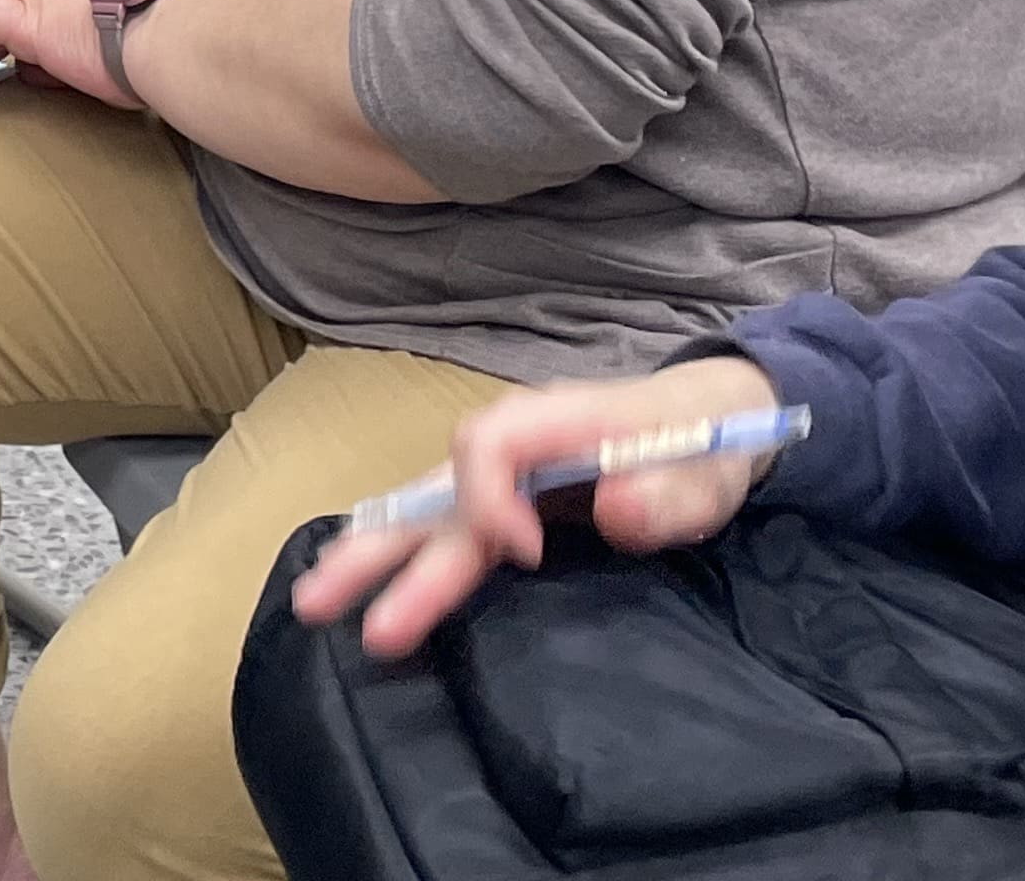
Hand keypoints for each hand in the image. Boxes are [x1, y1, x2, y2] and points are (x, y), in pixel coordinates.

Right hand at [290, 358, 782, 656]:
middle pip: (435, 488)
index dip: (487, 501)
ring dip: (374, 556)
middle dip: (381, 547)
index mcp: (555, 419)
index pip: (485, 444)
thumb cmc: (704, 442)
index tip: (526, 555)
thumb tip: (614, 505)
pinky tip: (367, 585)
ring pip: (428, 511)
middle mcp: (515, 444)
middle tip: (322, 603)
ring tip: (313, 605)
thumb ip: (668, 495)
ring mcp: (508, 476)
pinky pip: (446, 525)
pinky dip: (404, 552)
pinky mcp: (511, 505)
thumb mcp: (708, 471)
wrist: (711, 419)